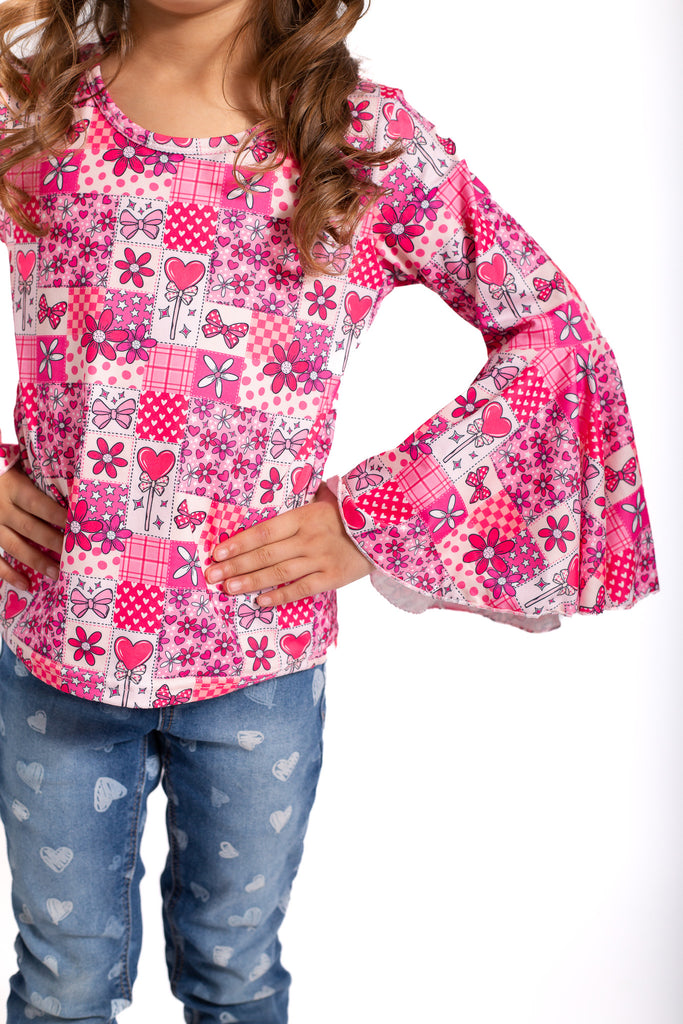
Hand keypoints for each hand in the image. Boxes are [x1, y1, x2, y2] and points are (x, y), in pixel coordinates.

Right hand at [0, 465, 67, 591]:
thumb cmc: (2, 472)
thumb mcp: (16, 469)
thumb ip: (37, 478)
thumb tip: (72, 488)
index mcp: (12, 487)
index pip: (38, 504)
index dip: (58, 515)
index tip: (79, 526)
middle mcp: (1, 508)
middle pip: (30, 527)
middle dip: (53, 542)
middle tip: (75, 556)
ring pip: (14, 546)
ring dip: (36, 561)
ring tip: (57, 574)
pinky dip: (8, 573)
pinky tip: (26, 584)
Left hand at [204, 481, 372, 606]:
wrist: (386, 528)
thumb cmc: (349, 512)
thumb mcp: (326, 497)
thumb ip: (302, 496)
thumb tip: (277, 487)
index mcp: (304, 515)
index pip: (264, 531)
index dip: (238, 542)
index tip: (217, 551)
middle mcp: (309, 537)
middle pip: (266, 553)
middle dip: (235, 565)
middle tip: (212, 574)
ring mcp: (321, 558)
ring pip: (279, 572)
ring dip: (251, 580)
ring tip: (228, 588)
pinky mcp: (333, 577)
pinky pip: (302, 588)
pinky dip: (281, 596)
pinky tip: (260, 601)